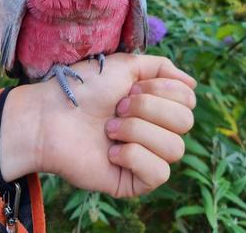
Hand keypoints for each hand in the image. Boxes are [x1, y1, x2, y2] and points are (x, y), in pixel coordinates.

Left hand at [0, 54, 195, 197]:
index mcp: (155, 104)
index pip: (188, 100)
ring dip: (137, 131)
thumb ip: (161, 67)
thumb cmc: (84, 88)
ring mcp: (145, 156)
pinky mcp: (134, 181)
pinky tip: (110, 152)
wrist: (51, 115)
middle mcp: (154, 129)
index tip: (130, 88)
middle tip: (117, 107)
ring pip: (175, 148)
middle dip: (148, 108)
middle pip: (186, 122)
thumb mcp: (125, 65)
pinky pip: (159, 173)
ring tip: (109, 128)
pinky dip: (134, 156)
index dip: (162, 90)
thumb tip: (194, 84)